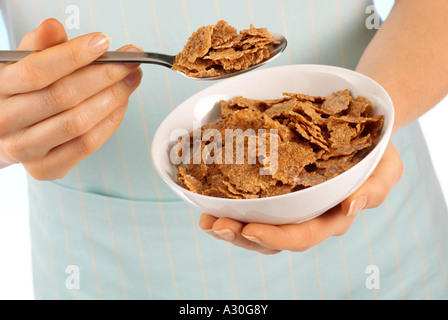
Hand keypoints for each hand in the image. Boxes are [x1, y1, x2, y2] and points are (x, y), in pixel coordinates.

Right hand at [0, 19, 142, 179]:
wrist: (10, 134)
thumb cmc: (24, 93)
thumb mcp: (24, 64)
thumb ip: (41, 46)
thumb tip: (54, 27)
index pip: (37, 70)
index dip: (74, 55)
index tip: (104, 42)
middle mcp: (7, 121)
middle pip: (63, 97)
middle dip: (105, 76)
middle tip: (130, 63)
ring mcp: (25, 149)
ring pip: (78, 123)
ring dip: (112, 99)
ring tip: (130, 81)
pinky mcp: (46, 168)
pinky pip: (86, 146)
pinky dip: (109, 123)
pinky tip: (121, 105)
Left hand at [199, 142, 402, 254]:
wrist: (359, 130)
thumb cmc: (373, 150)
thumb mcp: (386, 167)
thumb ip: (374, 189)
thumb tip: (351, 206)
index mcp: (330, 218)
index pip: (302, 236)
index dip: (275, 237)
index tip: (250, 229)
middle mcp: (305, 217)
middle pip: (271, 238)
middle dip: (241, 235)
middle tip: (215, 224)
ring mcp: (287, 206)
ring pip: (255, 227)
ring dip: (229, 226)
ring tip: (206, 219)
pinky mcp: (274, 191)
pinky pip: (250, 205)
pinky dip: (229, 206)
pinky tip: (209, 200)